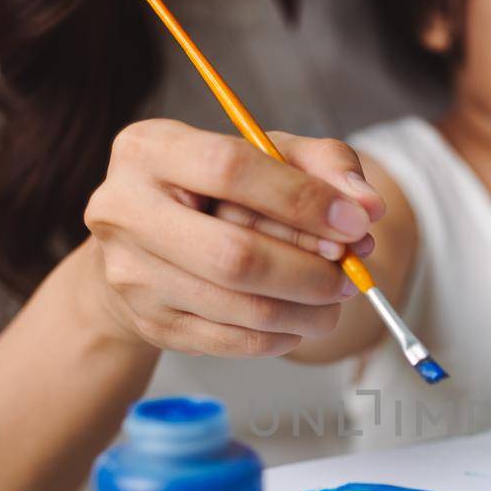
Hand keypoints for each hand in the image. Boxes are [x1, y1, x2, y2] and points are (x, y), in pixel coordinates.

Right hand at [81, 119, 382, 357]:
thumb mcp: (265, 156)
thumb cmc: (213, 192)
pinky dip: (280, 336)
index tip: (355, 223)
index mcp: (149, 149)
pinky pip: (231, 342)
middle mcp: (123, 209)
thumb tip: (368, 206)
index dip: (301, 199)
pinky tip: (299, 321)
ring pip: (239, 306)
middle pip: (235, 253)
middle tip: (349, 275)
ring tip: (334, 300)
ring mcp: (131, 273)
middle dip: (308, 270)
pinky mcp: (148, 322)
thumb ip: (322, 164)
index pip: (231, 169)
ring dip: (305, 310)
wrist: (142, 248)